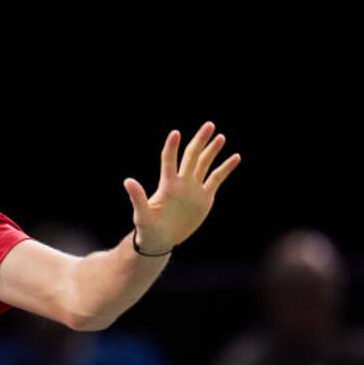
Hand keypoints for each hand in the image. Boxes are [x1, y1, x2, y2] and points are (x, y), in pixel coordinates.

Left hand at [123, 121, 240, 252]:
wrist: (160, 240)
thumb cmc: (147, 228)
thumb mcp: (142, 215)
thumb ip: (137, 198)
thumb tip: (128, 181)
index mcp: (167, 185)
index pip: (169, 161)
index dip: (172, 148)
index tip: (175, 133)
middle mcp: (182, 183)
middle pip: (192, 156)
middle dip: (200, 141)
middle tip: (209, 124)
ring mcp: (194, 189)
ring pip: (204, 164)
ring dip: (212, 150)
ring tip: (220, 136)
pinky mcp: (205, 197)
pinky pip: (217, 179)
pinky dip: (225, 168)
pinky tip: (235, 157)